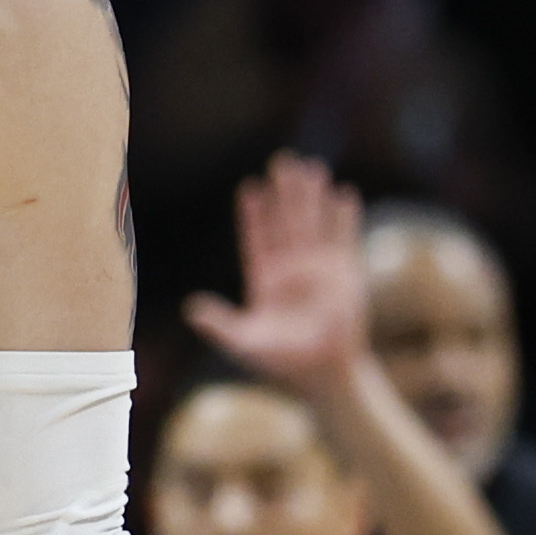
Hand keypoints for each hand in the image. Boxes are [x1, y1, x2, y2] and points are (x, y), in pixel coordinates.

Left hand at [185, 151, 370, 396]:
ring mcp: (318, 269)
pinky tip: (344, 193)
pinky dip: (343, 218)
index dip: (255, 215)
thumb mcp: (244, 342)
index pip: (258, 239)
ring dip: (313, 198)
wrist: (323, 372)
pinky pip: (344, 239)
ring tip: (311, 167)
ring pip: (313, 224)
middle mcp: (291, 268)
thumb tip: (191, 310)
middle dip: (285, 193)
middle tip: (282, 162)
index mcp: (265, 278)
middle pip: (286, 222)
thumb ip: (220, 325)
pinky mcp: (345, 274)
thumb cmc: (280, 360)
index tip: (251, 189)